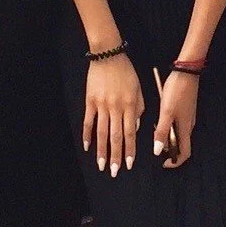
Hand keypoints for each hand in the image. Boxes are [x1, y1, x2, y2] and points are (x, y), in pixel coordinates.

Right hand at [85, 55, 144, 176]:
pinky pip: (88, 121)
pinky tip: (87, 147)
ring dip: (101, 150)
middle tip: (115, 171)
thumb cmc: (126, 71)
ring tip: (102, 165)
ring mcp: (102, 105)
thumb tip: (135, 127)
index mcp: (130, 105)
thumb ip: (139, 107)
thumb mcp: (138, 87)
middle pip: (116, 136)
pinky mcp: (90, 101)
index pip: (130, 133)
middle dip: (116, 156)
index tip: (129, 164)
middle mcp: (116, 107)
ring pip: (101, 132)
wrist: (108, 55)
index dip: (130, 150)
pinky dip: (87, 135)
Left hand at [154, 72, 198, 167]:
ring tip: (156, 129)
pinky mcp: (186, 108)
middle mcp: (189, 124)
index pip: (185, 153)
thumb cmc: (177, 91)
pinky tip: (161, 117)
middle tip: (156, 144)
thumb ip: (161, 132)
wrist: (186, 71)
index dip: (175, 161)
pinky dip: (170, 126)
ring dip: (168, 136)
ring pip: (179, 133)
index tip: (164, 162)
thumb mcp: (166, 112)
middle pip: (181, 144)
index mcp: (185, 128)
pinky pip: (178, 123)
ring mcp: (188, 116)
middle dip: (169, 148)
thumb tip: (158, 151)